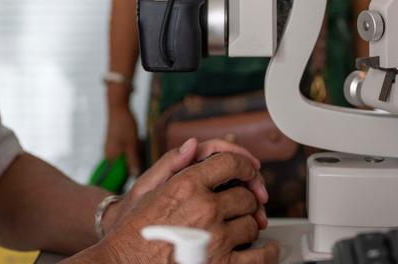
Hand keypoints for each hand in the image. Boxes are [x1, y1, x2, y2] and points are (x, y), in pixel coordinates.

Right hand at [102, 140, 277, 263]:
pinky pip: (259, 256)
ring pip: (251, 225)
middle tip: (238, 209)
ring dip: (248, 227)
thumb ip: (173, 165)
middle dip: (245, 202)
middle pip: (245, 196)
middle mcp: (203, 209)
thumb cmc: (132, 231)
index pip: (231, 163)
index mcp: (187, 185)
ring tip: (238, 231)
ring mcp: (214, 239)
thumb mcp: (146, 191)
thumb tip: (194, 145)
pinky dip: (266, 253)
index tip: (250, 173)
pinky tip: (263, 251)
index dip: (246, 166)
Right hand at [105, 102, 141, 177]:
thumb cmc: (125, 124)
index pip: (120, 174)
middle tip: (140, 151)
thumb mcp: (132, 144)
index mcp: (110, 158)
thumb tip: (135, 176)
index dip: (131, 174)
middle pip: (124, 167)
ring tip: (138, 144)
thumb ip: (133, 160)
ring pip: (125, 158)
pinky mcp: (115, 143)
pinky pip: (125, 151)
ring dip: (134, 155)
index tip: (141, 169)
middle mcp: (108, 155)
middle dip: (134, 163)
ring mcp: (111, 149)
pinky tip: (137, 141)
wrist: (118, 107)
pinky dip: (132, 149)